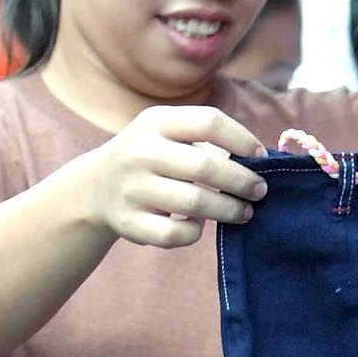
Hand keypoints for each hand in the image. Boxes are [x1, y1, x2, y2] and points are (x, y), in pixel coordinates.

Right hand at [80, 104, 267, 248]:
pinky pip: (177, 234)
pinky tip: (199, 225)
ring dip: (229, 210)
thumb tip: (260, 159)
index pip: (209, 122)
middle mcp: (141, 151)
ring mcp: (133, 188)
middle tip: (259, 191)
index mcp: (156, 122)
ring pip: (196, 204)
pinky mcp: (131, 222)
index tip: (260, 157)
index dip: (242, 140)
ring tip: (244, 212)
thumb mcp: (167, 133)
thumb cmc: (151, 158)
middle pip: (206, 167)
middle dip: (242, 181)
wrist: (97, 186)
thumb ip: (205, 138)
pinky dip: (195, 232)